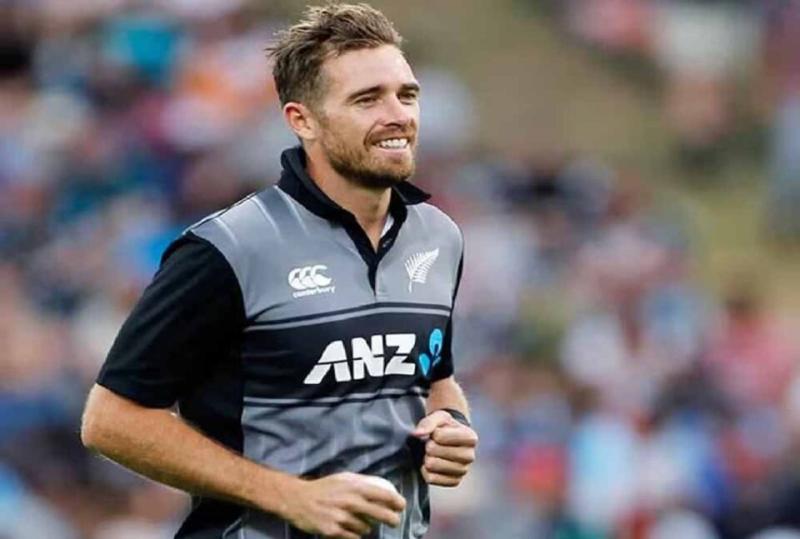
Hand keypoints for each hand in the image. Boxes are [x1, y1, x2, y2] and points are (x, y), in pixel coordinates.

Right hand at [279, 472, 405, 538]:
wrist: (298, 499)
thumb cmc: (324, 488)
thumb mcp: (343, 479)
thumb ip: (362, 483)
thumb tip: (383, 488)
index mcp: (354, 486)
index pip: (383, 494)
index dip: (396, 501)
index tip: (402, 506)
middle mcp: (350, 501)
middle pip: (381, 514)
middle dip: (392, 519)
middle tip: (395, 521)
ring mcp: (342, 517)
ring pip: (367, 528)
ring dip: (367, 527)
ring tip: (360, 522)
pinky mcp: (333, 531)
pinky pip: (353, 536)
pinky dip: (355, 534)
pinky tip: (350, 529)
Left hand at [412, 410, 477, 486]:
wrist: (450, 441)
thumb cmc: (445, 427)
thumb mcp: (439, 417)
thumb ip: (428, 422)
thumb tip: (417, 434)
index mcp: (470, 437)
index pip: (439, 436)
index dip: (433, 433)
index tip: (437, 433)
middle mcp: (470, 456)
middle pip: (434, 451)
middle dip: (429, 445)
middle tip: (433, 444)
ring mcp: (463, 471)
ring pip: (431, 465)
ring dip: (427, 457)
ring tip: (434, 453)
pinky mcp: (454, 482)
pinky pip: (430, 478)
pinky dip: (426, 470)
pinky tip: (432, 464)